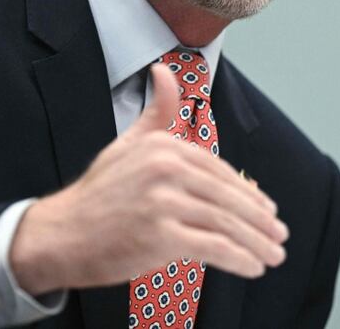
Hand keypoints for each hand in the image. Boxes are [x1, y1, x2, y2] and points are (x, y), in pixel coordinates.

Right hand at [9, 63, 287, 294]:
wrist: (60, 234)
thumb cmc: (97, 194)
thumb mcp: (127, 143)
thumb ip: (156, 112)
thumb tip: (164, 71)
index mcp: (163, 145)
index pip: (219, 170)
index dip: (247, 193)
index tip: (266, 209)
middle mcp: (165, 168)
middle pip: (228, 197)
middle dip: (259, 219)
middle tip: (279, 234)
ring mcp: (163, 202)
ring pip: (226, 223)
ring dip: (256, 242)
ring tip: (273, 254)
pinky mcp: (161, 236)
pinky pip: (214, 247)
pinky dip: (239, 259)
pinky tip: (252, 267)